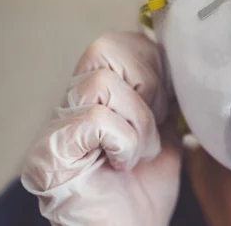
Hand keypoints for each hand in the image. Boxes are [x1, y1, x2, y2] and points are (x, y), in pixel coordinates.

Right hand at [21, 32, 180, 225]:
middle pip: (105, 47)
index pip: (119, 41)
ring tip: (138, 153)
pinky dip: (124, 141)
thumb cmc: (145, 189)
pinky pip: (96, 117)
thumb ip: (166, 96)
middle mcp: (73, 103)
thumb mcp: (165, 132)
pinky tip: (122, 164)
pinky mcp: (50, 152)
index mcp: (99, 94)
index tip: (166, 106)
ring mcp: (58, 126)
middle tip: (155, 124)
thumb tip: (180, 63)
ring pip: (103, 82)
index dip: (153, 64)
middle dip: (147, 85)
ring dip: (139, 123)